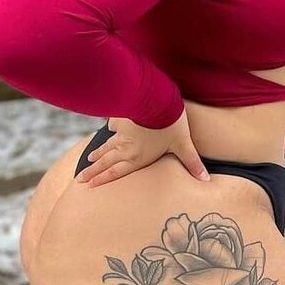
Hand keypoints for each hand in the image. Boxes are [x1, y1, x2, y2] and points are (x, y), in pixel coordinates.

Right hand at [75, 109, 211, 188]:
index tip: (89, 185)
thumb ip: (192, 163)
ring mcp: (120, 133)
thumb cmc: (171, 124)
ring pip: (106, 145)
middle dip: (92, 171)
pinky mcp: (120, 117)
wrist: (157, 99)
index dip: (102, 180)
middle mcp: (125, 148)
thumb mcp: (184, 145)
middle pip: (105, 162)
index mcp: (137, 158)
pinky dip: (110, 129)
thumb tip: (206, 180)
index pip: (116, 172)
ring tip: (87, 160)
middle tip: (79, 178)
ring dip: (97, 154)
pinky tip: (108, 129)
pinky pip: (113, 125)